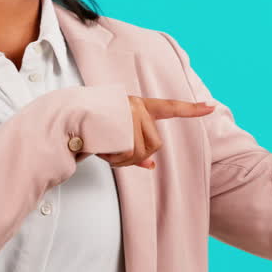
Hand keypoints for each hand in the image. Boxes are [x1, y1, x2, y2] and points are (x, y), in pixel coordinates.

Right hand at [97, 96, 215, 169]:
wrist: (61, 120)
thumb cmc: (88, 131)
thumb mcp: (115, 139)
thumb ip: (135, 151)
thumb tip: (151, 166)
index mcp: (138, 105)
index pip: (169, 107)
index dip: (191, 109)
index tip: (211, 107)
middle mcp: (137, 105)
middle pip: (154, 145)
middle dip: (135, 156)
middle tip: (113, 153)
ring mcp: (129, 112)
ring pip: (142, 151)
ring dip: (123, 159)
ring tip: (104, 148)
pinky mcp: (121, 122)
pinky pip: (128, 153)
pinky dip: (115, 159)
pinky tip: (101, 148)